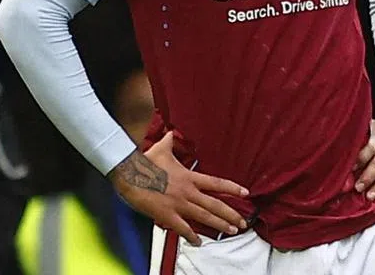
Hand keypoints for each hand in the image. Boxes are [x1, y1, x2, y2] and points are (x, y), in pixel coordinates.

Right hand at [108, 132, 248, 245]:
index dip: (232, 188)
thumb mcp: (161, 149)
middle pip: (215, 204)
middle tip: (242, 222)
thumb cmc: (145, 162)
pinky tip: (198, 242)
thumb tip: (170, 132)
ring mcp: (178, 204)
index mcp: (190, 177)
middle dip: (231, 214)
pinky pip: (182, 228)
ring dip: (219, 224)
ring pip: (204, 216)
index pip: (216, 183)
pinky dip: (191, 236)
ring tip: (231, 231)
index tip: (245, 193)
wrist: (129, 174)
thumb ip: (169, 141)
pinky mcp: (166, 215)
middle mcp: (188, 191)